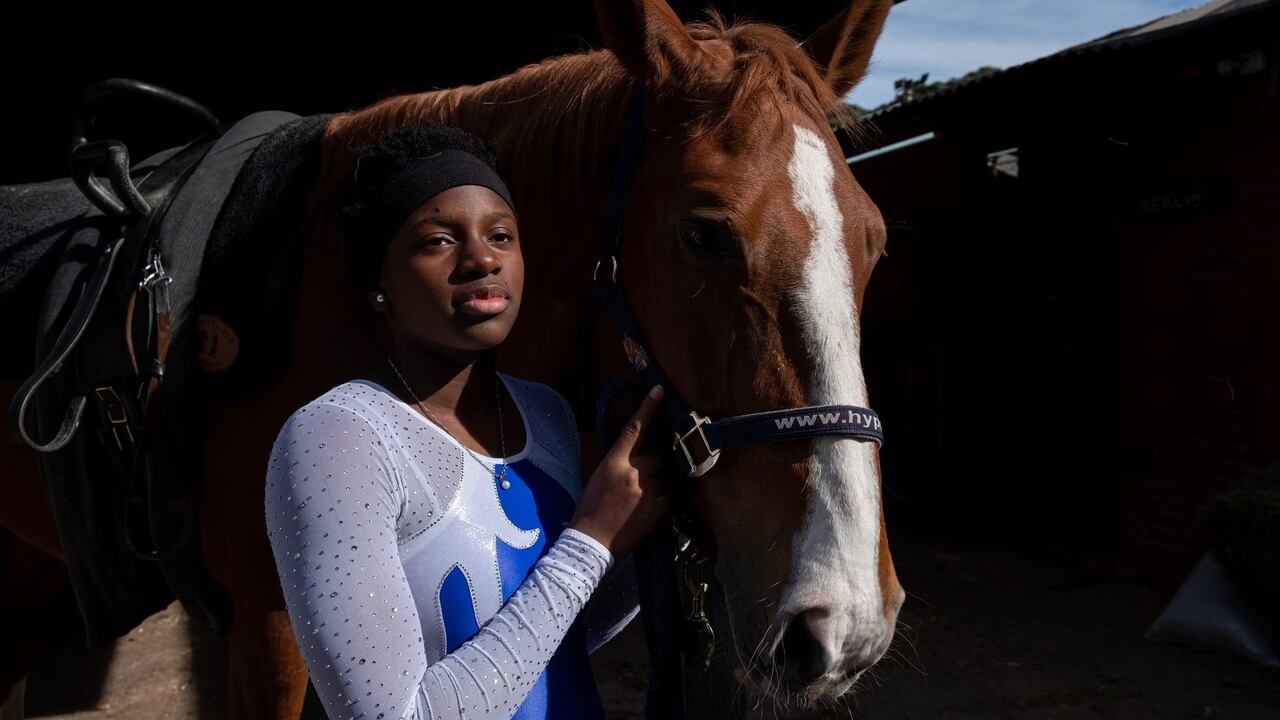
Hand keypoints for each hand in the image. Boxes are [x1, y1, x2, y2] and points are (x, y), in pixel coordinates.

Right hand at [570, 385, 669, 556]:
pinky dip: (662, 500)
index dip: (648, 407)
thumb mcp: (599, 476)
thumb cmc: (590, 507)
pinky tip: (647, 508)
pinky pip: (669, 496)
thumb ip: (620, 462)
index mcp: (615, 462)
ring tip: (641, 498)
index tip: (659, 391)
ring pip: (665, 477)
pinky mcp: (657, 509)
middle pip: (658, 455)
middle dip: (654, 463)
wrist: (592, 540)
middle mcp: (633, 473)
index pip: (634, 428)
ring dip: (658, 483)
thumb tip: (637, 454)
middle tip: (643, 476)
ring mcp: (648, 491)